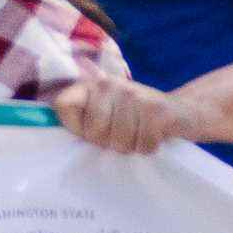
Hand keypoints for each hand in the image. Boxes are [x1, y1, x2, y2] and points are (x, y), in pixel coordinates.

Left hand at [52, 73, 186, 155]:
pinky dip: (148, 147)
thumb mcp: (107, 111)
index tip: (89, 132)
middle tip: (123, 134)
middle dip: (109, 142)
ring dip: (131, 146)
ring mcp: (136, 96)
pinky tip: (154, 135)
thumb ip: (82, 118)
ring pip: (119, 141)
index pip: (63, 105)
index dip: (75, 127)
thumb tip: (46, 128)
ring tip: (140, 133)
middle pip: (94, 132)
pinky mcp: (159, 111)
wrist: (186, 111)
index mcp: (93, 85)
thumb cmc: (137, 117)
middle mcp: (111, 85)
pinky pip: (142, 145)